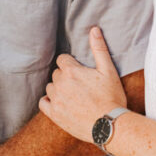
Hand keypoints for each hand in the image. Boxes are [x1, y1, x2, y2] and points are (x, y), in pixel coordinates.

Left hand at [39, 27, 126, 142]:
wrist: (111, 126)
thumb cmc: (112, 97)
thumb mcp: (109, 71)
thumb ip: (99, 49)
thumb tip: (93, 29)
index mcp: (71, 71)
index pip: (62, 60)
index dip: (71, 65)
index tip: (80, 72)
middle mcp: (60, 84)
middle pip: (56, 74)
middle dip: (66, 77)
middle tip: (80, 86)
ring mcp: (56, 99)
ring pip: (50, 87)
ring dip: (58, 89)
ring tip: (73, 96)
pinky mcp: (54, 114)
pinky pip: (43, 103)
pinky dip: (49, 102)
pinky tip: (59, 103)